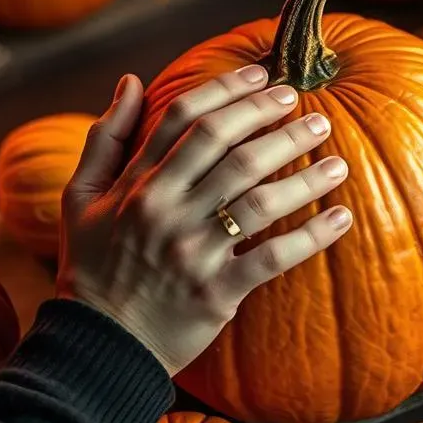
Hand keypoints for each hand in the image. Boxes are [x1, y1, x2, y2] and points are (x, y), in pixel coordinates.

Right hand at [57, 64, 352, 376]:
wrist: (96, 346)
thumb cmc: (92, 267)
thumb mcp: (81, 198)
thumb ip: (106, 137)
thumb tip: (131, 80)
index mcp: (135, 183)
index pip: (184, 118)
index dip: (226, 89)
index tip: (261, 75)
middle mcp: (164, 209)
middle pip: (228, 148)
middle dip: (271, 120)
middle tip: (305, 106)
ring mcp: (192, 251)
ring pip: (257, 198)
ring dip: (303, 174)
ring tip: (337, 160)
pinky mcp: (216, 292)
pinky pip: (271, 257)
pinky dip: (310, 237)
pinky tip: (341, 219)